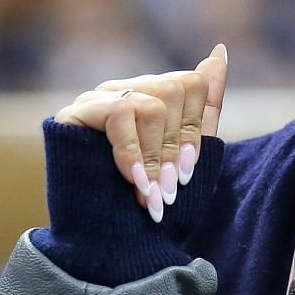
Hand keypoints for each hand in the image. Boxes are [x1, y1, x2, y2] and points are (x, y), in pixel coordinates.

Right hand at [53, 43, 228, 221]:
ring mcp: (98, 99)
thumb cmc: (150, 203)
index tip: (186, 172)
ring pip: (154, 102)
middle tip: (170, 189)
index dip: (195, 130)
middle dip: (177, 146)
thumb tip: (219, 51)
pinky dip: (133, 154)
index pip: (192, 83)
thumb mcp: (189, 156)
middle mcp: (126, 90)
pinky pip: (120, 113)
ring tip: (151, 194)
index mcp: (153, 98)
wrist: (105, 243)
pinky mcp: (75, 113)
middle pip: (176, 88)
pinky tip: (133, 183)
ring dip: (157, 157)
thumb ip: (205, 107)